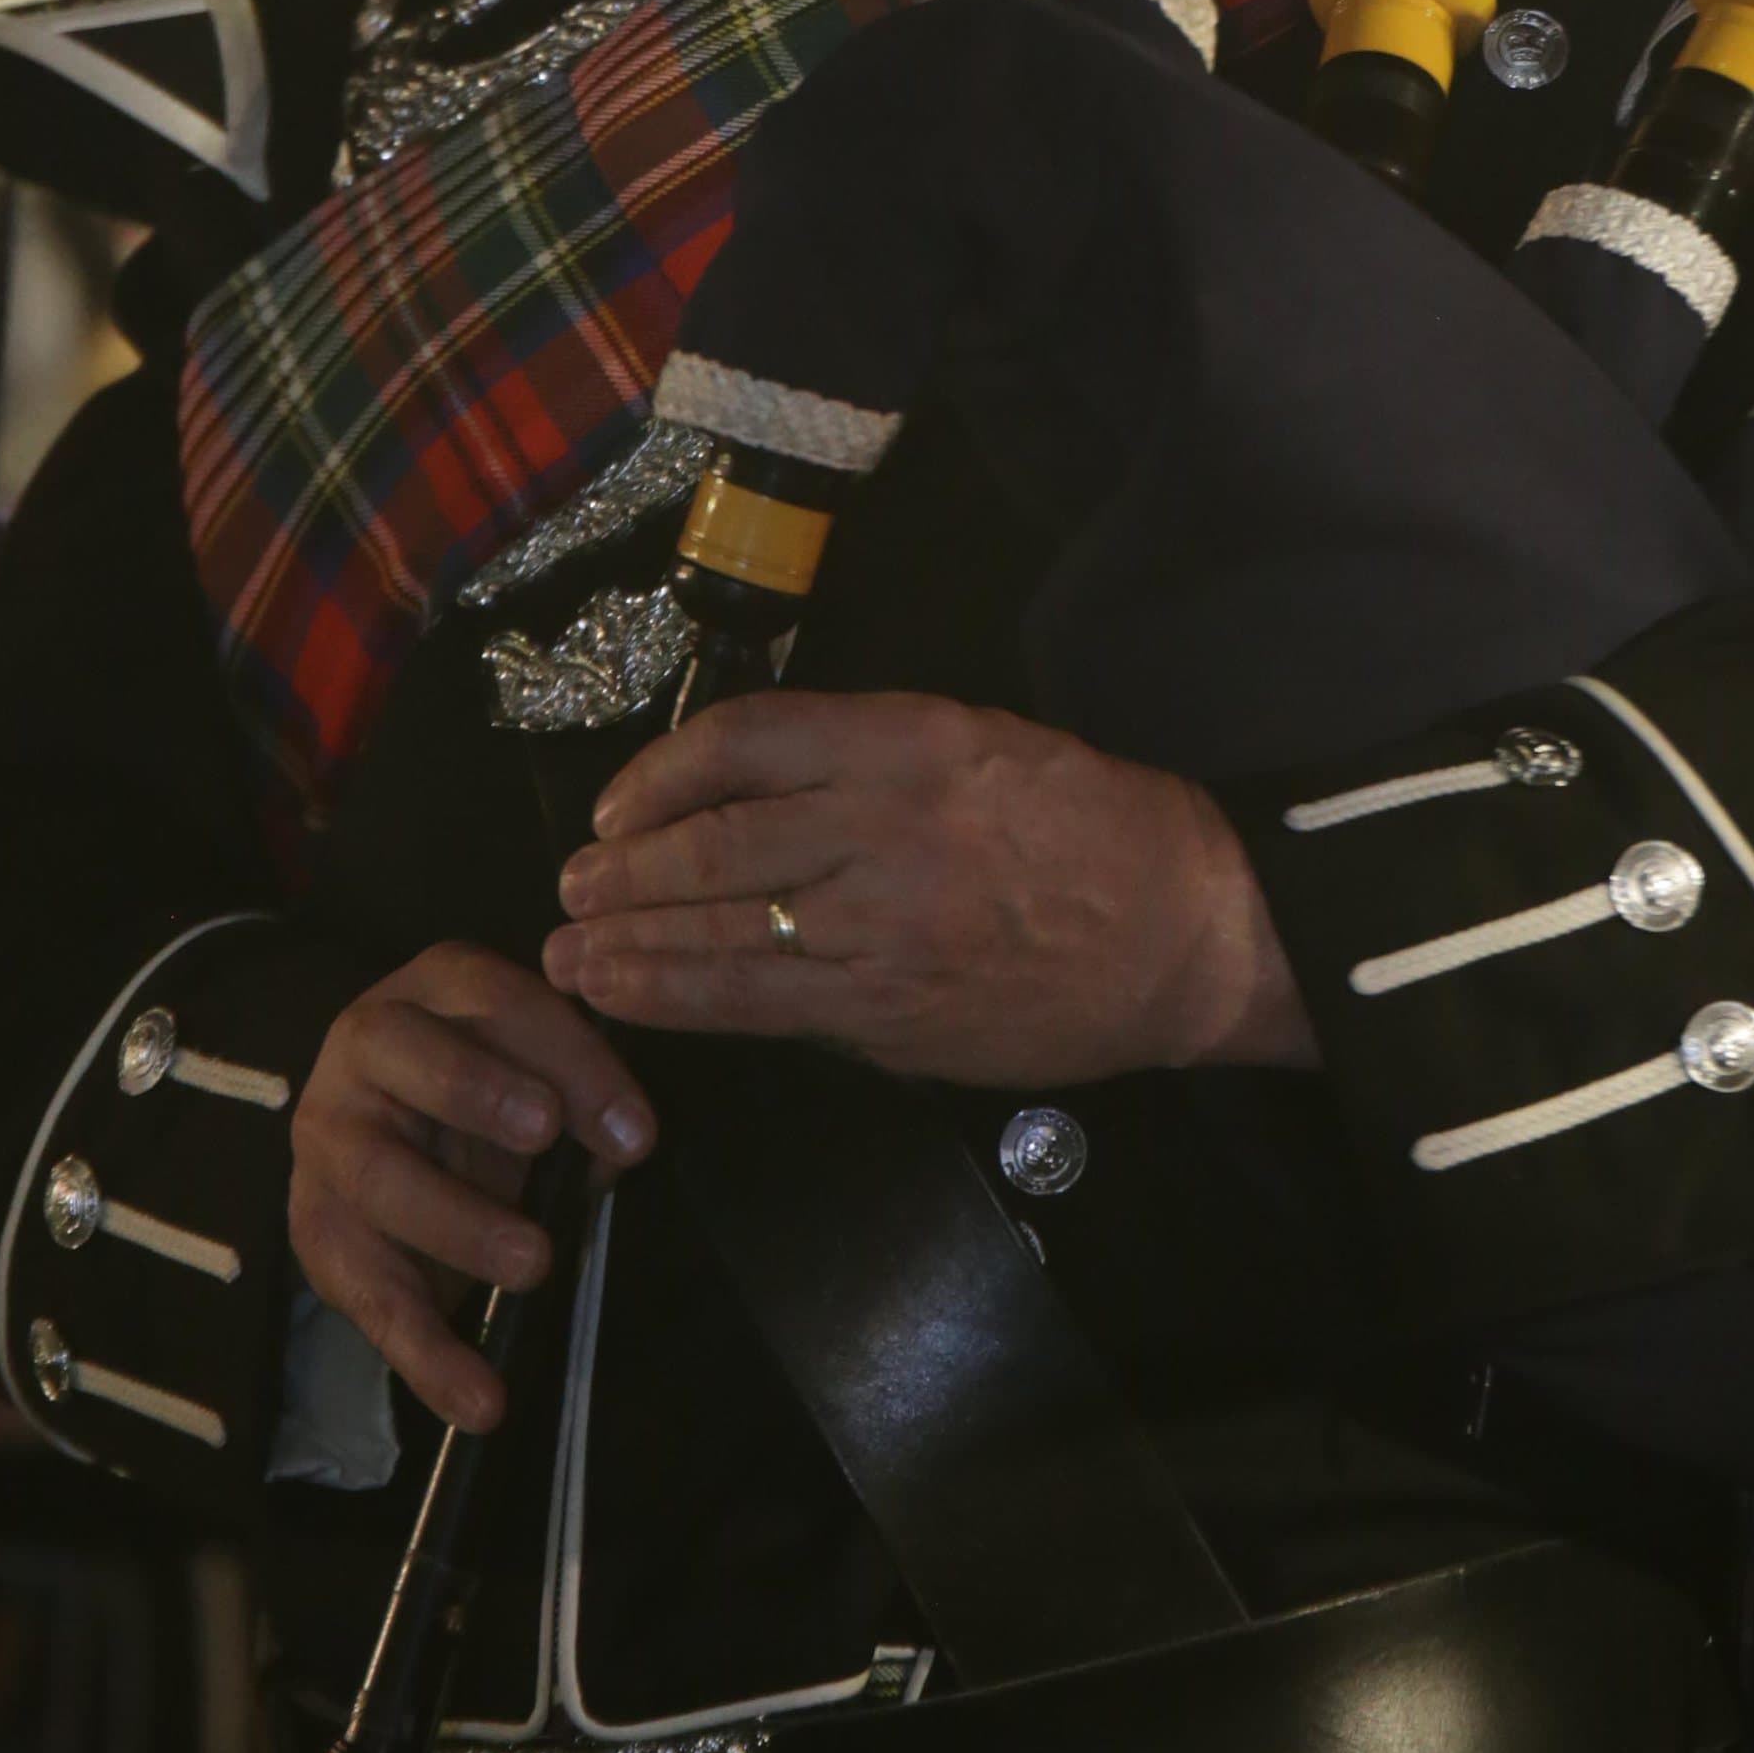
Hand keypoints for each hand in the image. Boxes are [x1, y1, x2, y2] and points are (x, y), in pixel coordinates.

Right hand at [287, 945, 656, 1434]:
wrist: (384, 1122)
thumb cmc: (489, 1082)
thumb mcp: (540, 1067)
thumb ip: (582, 1093)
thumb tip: (627, 1140)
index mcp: (435, 989)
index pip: (498, 1001)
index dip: (567, 1058)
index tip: (635, 1129)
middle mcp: (363, 1046)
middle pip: (404, 1059)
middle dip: (476, 1094)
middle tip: (547, 1138)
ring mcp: (327, 1137)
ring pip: (375, 1177)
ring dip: (457, 1222)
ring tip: (536, 1264)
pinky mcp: (314, 1229)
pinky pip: (368, 1294)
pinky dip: (427, 1355)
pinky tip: (480, 1401)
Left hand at [545, 690, 1311, 1085]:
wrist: (1184, 931)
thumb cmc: (1088, 827)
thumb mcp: (979, 742)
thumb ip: (865, 761)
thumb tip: (747, 801)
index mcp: (907, 741)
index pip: (744, 740)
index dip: (659, 774)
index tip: (617, 806)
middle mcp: (885, 824)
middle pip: (715, 843)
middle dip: (623, 872)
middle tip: (569, 890)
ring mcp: (885, 925)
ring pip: (723, 929)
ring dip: (630, 945)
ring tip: (570, 954)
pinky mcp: (890, 1012)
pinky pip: (762, 1003)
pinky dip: (681, 1000)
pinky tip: (632, 998)